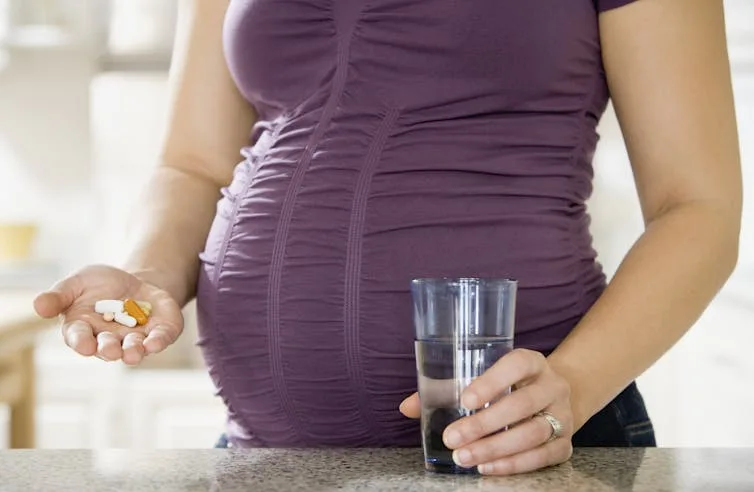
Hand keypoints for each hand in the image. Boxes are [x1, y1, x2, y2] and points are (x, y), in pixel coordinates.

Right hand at [33, 265, 182, 364]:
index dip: (81, 342)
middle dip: (109, 350)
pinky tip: (156, 342)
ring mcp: (135, 338)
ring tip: (134, 352)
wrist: (133, 282)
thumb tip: (38, 306)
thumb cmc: (98, 285)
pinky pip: (160, 339)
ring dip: (134, 351)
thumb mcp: (76, 283)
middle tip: (111, 350)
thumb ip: (58, 296)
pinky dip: (159, 341)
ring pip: (134, 349)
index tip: (84, 345)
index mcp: (84, 329)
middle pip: (108, 348)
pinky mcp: (159, 331)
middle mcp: (109, 339)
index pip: (79, 338)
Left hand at [399, 348, 573, 474]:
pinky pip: (544, 456)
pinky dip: (515, 464)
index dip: (492, 381)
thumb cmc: (509, 386)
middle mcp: (552, 385)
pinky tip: (489, 467)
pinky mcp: (566, 442)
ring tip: (465, 457)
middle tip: (453, 438)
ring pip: (533, 433)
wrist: (556, 397)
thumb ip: (446, 388)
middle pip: (522, 404)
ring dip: (496, 448)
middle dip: (484, 424)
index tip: (465, 399)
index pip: (516, 364)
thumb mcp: (484, 377)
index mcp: (531, 361)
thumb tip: (406, 407)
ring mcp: (563, 414)